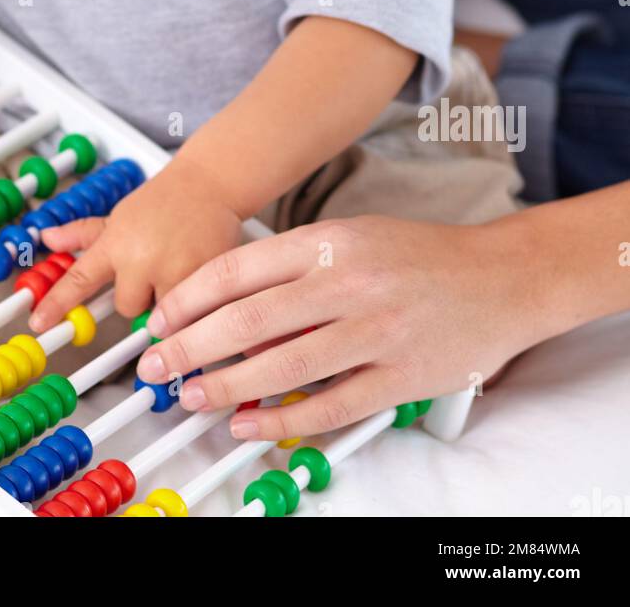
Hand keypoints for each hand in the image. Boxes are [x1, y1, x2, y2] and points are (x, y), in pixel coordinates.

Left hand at [28, 158, 242, 332]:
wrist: (210, 183)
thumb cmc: (164, 201)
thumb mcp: (120, 216)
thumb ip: (85, 234)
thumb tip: (47, 238)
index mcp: (117, 242)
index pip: (80, 278)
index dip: (57, 302)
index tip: (39, 322)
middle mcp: (141, 258)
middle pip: (127, 306)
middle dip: (141, 292)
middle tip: (156, 264)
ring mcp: (172, 271)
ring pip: (159, 313)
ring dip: (168, 299)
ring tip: (179, 266)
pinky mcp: (203, 282)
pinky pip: (189, 311)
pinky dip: (193, 300)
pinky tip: (196, 272)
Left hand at [134, 214, 541, 440]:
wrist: (502, 277)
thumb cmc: (420, 256)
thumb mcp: (352, 236)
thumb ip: (294, 266)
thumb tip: (226, 304)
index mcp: (331, 239)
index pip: (239, 269)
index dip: (189, 298)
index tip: (159, 319)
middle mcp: (349, 281)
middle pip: (249, 321)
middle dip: (190, 346)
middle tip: (157, 366)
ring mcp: (377, 331)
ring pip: (283, 367)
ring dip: (226, 387)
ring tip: (192, 397)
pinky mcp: (401, 376)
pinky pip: (332, 405)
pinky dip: (284, 420)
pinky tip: (249, 424)